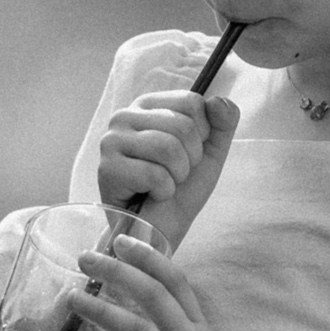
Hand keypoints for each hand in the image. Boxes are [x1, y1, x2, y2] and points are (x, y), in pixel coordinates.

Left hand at [64, 235, 255, 330]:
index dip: (149, 257)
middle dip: (118, 271)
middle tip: (85, 258)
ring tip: (73, 298)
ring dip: (102, 311)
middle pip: (154, 295)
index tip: (121, 239)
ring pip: (139, 330)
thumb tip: (123, 322)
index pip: (176, 281)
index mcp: (197, 329)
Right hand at [95, 89, 239, 248]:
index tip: (188, 152)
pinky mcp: (107, 169)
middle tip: (176, 174)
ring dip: (178, 176)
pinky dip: (163, 192)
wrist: (160, 229)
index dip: (202, 133)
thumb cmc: (181, 189)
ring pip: (168, 148)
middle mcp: (124, 117)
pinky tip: (151, 195)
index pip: (192, 101)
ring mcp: (111, 141)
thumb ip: (223, 122)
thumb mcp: (211, 152)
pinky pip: (154, 175)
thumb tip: (219, 100)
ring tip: (166, 184)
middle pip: (182, 126)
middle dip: (191, 159)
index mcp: (148, 106)